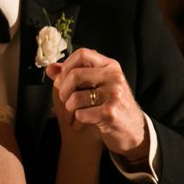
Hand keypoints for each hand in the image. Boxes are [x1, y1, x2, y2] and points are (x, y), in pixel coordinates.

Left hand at [50, 49, 147, 163]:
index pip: (82, 54)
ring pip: (75, 97)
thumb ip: (75, 74)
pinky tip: (87, 119)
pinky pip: (81, 114)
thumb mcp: (98, 85)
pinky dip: (79, 118)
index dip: (66, 65)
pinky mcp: (110, 114)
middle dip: (63, 89)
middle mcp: (114, 77)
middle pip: (75, 75)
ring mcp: (114, 95)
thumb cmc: (112, 105)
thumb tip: (50, 69)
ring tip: (76, 110)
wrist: (133, 129)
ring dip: (70, 107)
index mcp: (111, 66)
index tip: (63, 77)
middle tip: (64, 98)